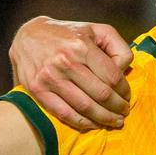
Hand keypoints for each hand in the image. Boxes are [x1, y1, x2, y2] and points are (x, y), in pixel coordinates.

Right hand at [10, 16, 133, 130]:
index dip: (124, 91)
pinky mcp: (37, 90)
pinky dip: (82, 123)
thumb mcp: (97, 30)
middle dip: (117, 107)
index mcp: (82, 46)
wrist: (28, 36)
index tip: (127, 96)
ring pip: (85, 107)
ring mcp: (50, 78)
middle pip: (101, 94)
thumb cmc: (68, 34)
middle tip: (124, 112)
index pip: (112, 76)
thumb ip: (117, 47)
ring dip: (103, 118)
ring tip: (114, 121)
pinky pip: (64, 113)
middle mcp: (66, 62)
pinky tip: (93, 124)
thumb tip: (124, 71)